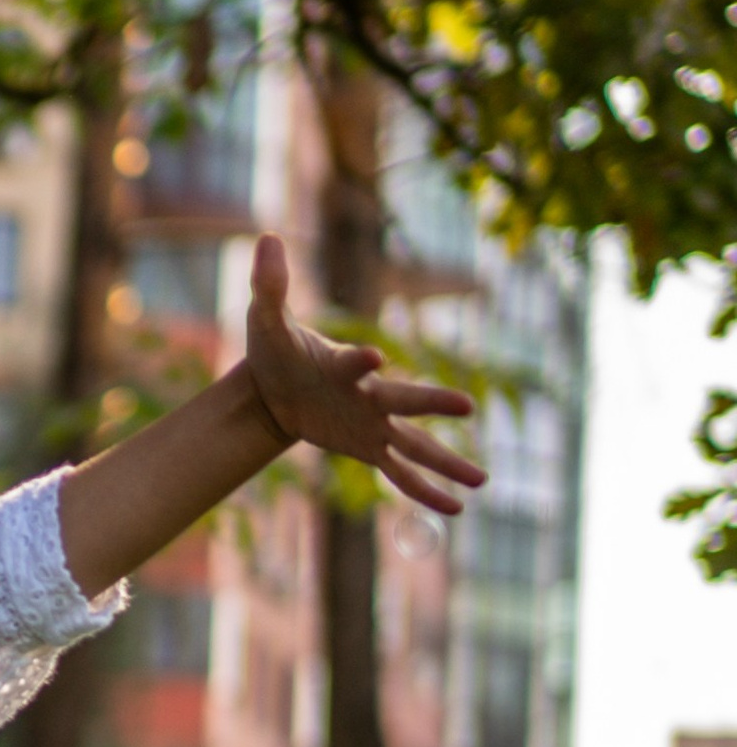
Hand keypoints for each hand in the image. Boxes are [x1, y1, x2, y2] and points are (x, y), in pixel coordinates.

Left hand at [242, 234, 485, 512]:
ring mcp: (373, 424)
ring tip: (481, 481)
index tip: (373, 356)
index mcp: (344, 364)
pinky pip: (399, 473)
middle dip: (431, 404)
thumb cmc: (277, 350)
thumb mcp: (265, 321)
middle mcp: (369, 394)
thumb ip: (269, 285)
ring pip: (414, 445)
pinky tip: (455, 509)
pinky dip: (424, 492)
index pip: (354, 361)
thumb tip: (268, 238)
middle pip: (403, 401)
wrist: (275, 386)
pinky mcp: (368, 448)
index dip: (360, 359)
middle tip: (467, 406)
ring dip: (446, 462)